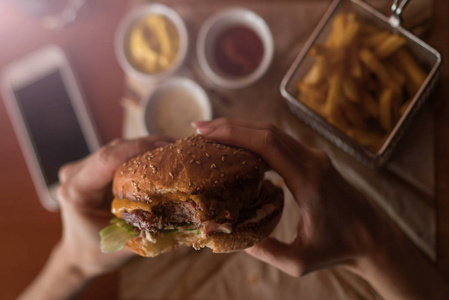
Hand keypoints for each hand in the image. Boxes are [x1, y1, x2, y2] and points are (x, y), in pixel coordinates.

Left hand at [56, 136, 172, 277]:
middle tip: (180, 148)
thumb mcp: (122, 245)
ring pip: (119, 148)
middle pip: (115, 149)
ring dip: (147, 147)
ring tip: (175, 149)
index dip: (138, 148)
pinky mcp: (94, 167)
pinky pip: (119, 154)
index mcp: (75, 191)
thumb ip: (148, 230)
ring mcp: (83, 168)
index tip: (167, 147)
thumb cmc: (95, 253)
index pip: (107, 159)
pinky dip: (141, 153)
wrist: (78, 254)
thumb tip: (184, 216)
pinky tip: (161, 155)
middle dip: (149, 145)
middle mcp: (75, 174)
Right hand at [194, 118, 377, 275]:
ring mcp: (315, 157)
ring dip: (243, 128)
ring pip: (274, 132)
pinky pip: (281, 141)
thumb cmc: (338, 249)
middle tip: (199, 128)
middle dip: (231, 126)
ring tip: (213, 133)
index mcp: (308, 180)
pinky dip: (257, 137)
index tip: (206, 132)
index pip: (267, 145)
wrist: (373, 237)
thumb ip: (266, 251)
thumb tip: (231, 238)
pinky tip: (240, 144)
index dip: (234, 134)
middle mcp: (312, 161)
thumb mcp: (300, 261)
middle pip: (267, 130)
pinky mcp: (315, 160)